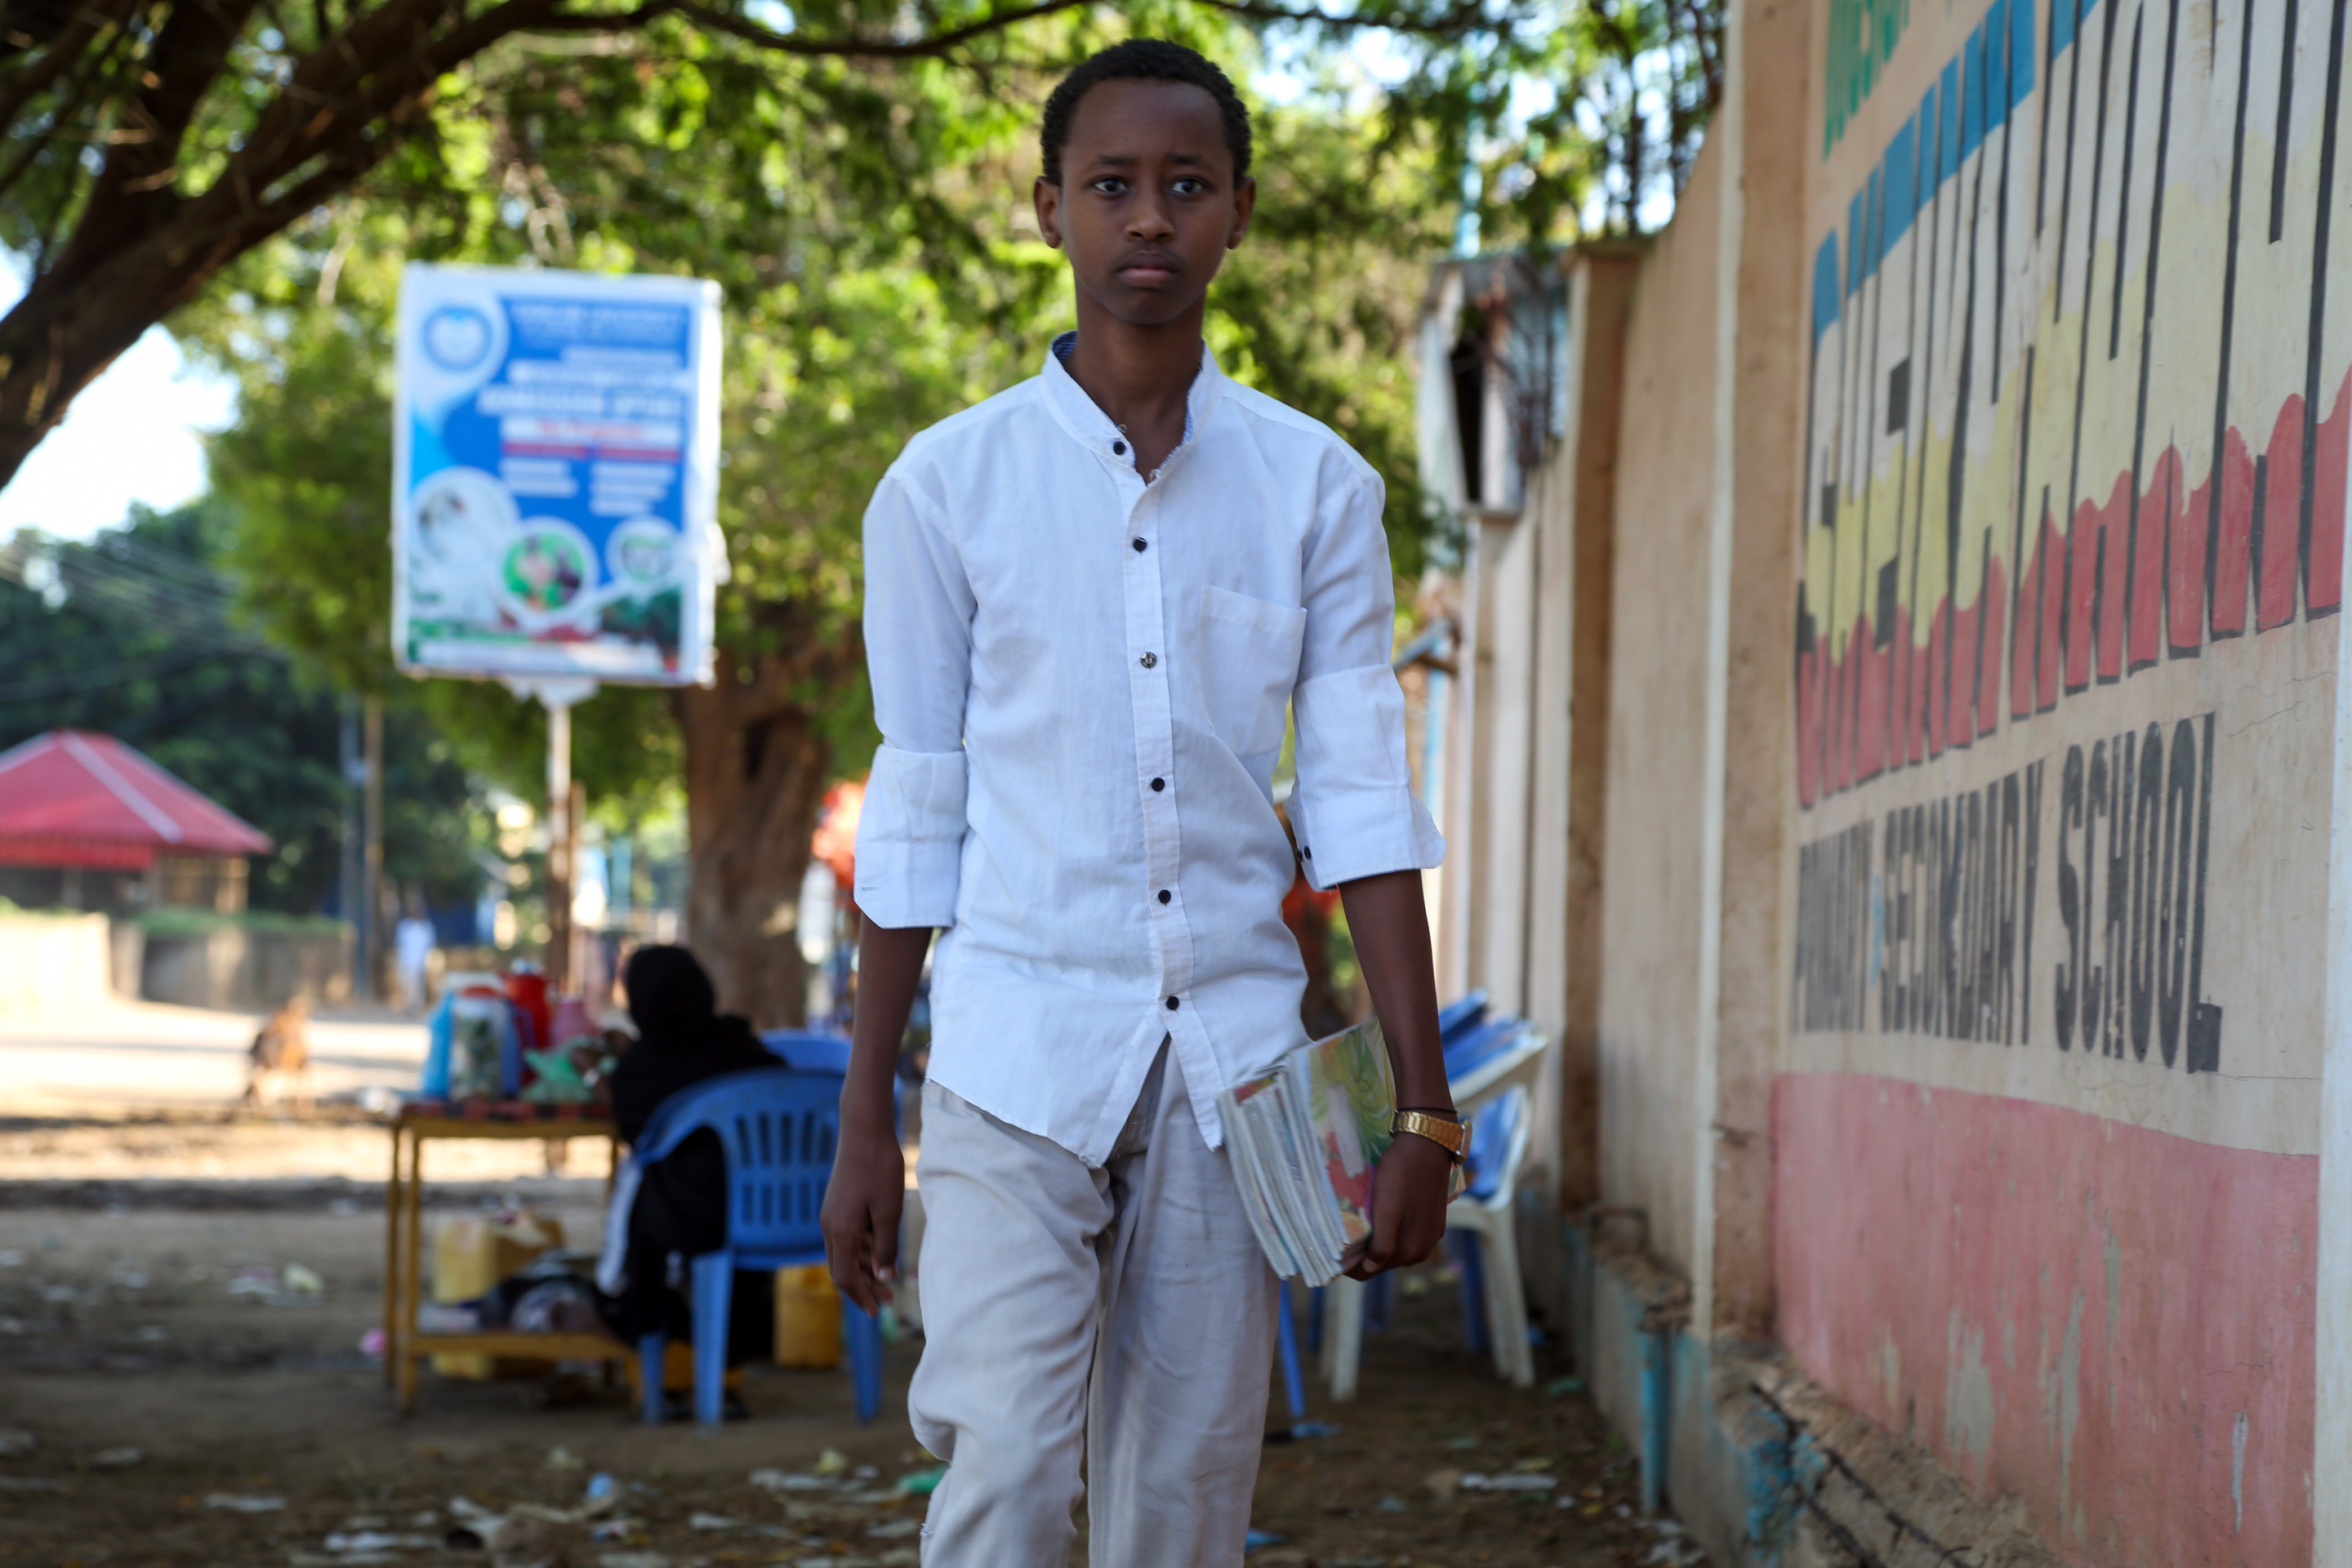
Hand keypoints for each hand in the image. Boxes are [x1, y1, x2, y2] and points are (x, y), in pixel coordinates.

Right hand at [821, 1115, 904, 1312]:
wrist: (864, 1130)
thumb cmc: (880, 1168)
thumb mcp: (889, 1210)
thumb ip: (885, 1245)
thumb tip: (884, 1277)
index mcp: (841, 1231)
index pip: (845, 1277)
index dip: (861, 1296)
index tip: (876, 1311)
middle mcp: (830, 1226)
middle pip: (842, 1269)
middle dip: (863, 1287)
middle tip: (886, 1300)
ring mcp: (831, 1214)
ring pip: (844, 1253)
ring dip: (863, 1269)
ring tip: (886, 1279)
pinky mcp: (837, 1204)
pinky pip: (845, 1237)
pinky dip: (860, 1250)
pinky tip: (877, 1252)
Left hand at [1344, 1128, 1453, 1278]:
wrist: (1428, 1144)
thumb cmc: (1401, 1174)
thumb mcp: (1386, 1210)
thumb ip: (1382, 1244)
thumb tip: (1370, 1268)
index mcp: (1409, 1250)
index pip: (1371, 1270)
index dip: (1350, 1265)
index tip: (1332, 1255)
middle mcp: (1422, 1250)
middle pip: (1384, 1262)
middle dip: (1363, 1255)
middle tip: (1340, 1240)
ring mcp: (1430, 1236)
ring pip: (1396, 1250)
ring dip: (1378, 1244)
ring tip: (1358, 1229)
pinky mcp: (1434, 1222)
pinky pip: (1408, 1236)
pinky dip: (1393, 1233)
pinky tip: (1382, 1220)